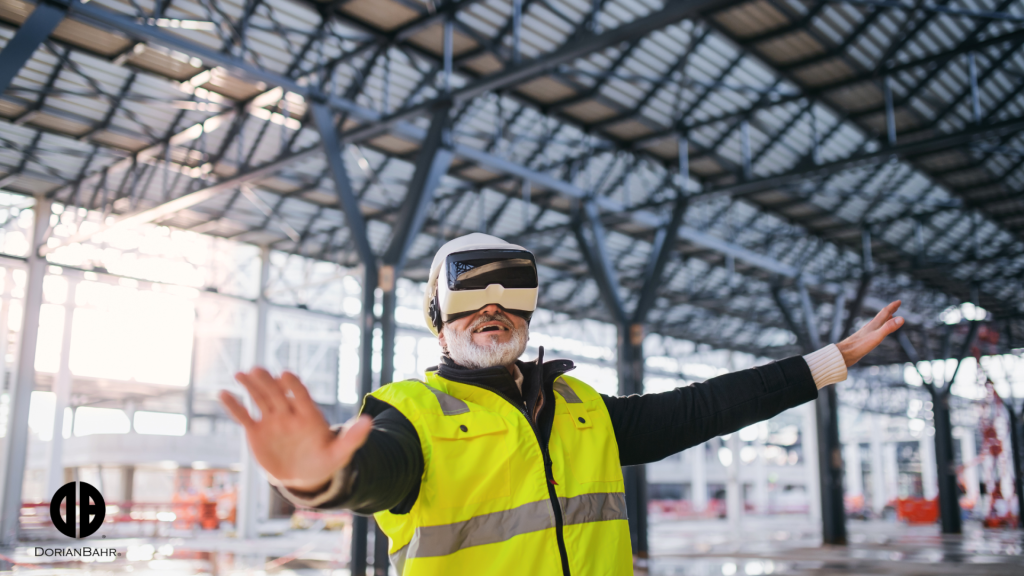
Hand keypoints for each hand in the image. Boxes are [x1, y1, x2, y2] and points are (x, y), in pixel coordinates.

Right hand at [218, 368, 371, 491]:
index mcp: (309, 415)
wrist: (303, 475)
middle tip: (257, 369)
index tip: (286, 374)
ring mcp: (272, 420)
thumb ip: (352, 438)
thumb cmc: (323, 461)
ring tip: (240, 374)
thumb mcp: (340, 453)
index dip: (293, 386)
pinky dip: (234, 406)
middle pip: (277, 394)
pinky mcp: (257, 430)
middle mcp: (289, 413)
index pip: (301, 395)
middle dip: (268, 382)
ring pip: (260, 399)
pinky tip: (223, 393)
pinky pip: (244, 416)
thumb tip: (369, 422)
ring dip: (251, 387)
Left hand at [836, 300, 903, 366]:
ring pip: (878, 323)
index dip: (892, 306)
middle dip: (890, 310)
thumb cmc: (858, 346)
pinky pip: (874, 331)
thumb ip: (888, 328)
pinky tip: (877, 331)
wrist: (843, 354)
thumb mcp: (876, 337)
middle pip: (881, 316)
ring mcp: (866, 333)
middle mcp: (870, 327)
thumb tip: (901, 318)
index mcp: (873, 325)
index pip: (884, 313)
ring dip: (885, 319)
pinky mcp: (863, 340)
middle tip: (896, 306)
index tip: (899, 301)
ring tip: (890, 316)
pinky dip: (879, 328)